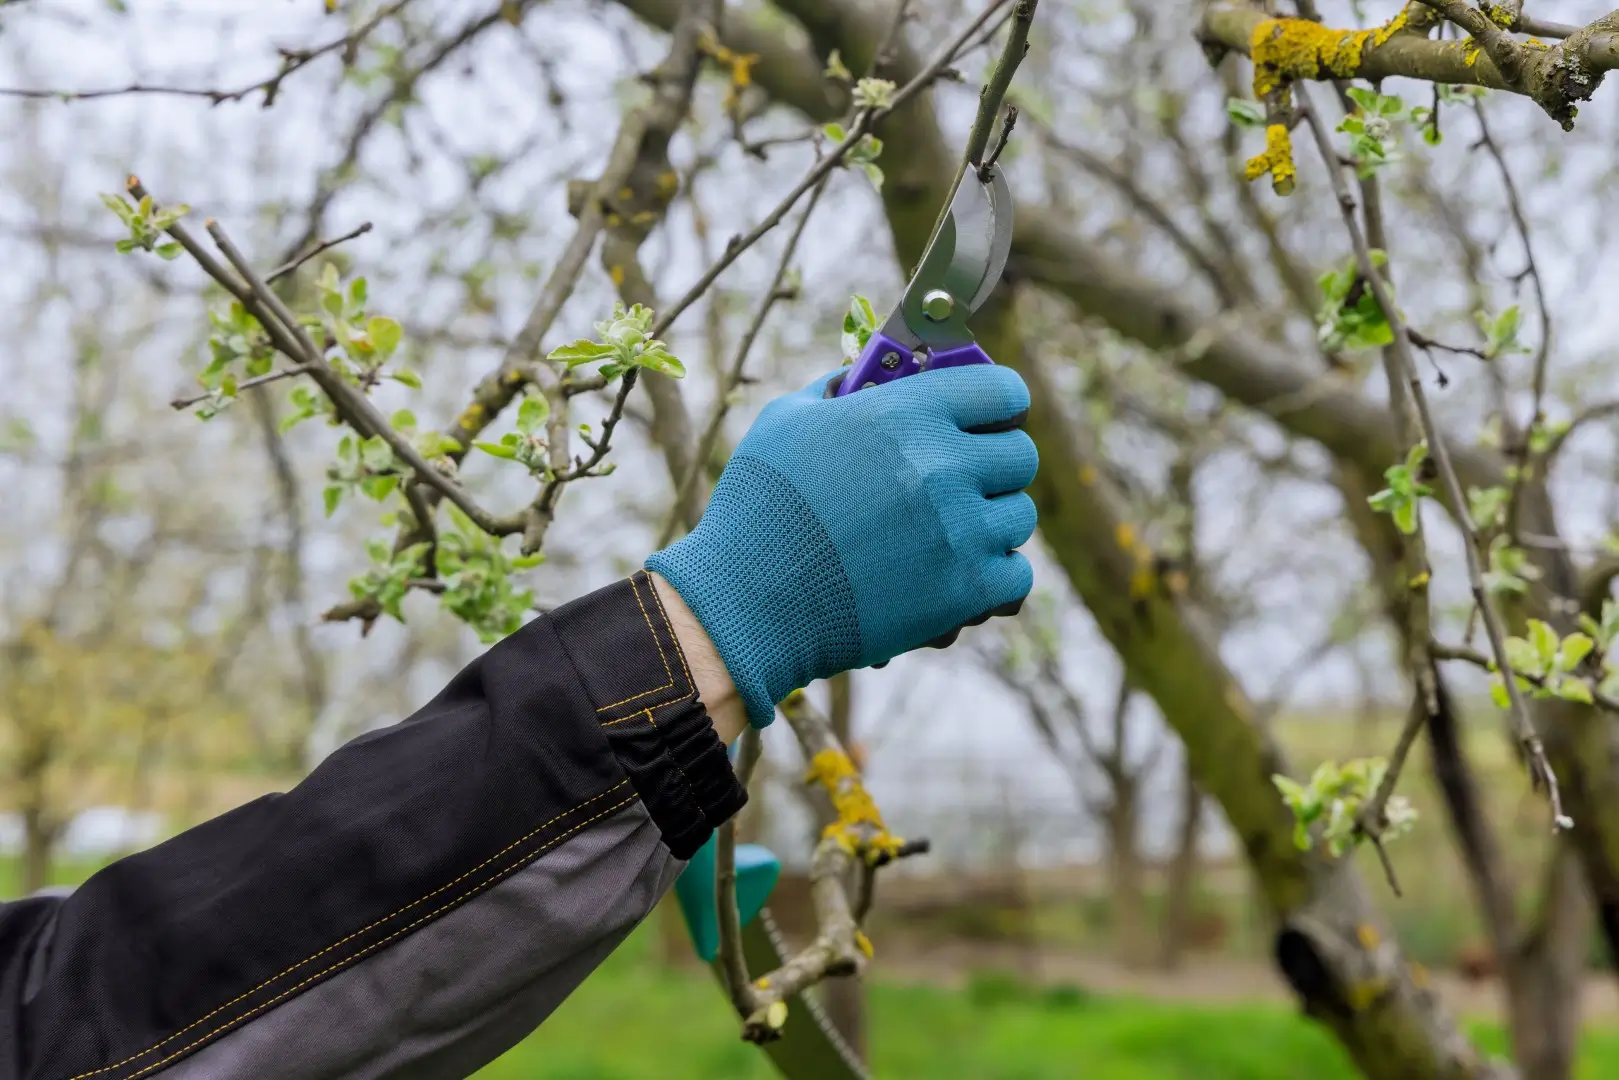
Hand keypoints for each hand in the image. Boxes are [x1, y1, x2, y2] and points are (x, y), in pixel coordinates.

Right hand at [646, 363, 1038, 727]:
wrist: (746, 603)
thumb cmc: (758, 508)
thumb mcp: (787, 422)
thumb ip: (838, 389)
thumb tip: (866, 373)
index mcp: (907, 413)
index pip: (1003, 391)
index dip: (1000, 403)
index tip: (990, 417)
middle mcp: (944, 465)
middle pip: (1020, 456)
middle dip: (994, 466)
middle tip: (964, 481)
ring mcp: (961, 530)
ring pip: (1018, 517)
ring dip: (990, 524)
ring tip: (948, 534)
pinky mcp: (965, 591)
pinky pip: (1016, 577)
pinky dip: (992, 580)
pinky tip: (956, 575)